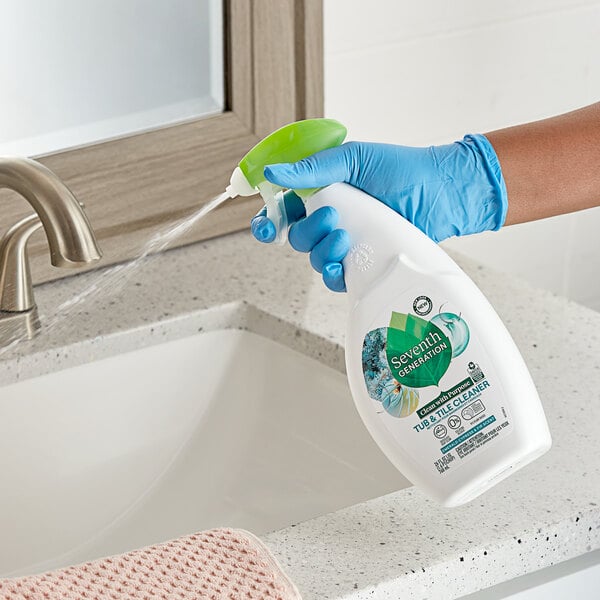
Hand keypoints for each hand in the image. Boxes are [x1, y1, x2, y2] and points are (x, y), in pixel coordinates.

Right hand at [251, 135, 507, 291]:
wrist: (440, 192)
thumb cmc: (400, 169)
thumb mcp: (353, 159)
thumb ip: (312, 168)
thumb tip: (272, 172)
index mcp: (319, 193)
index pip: (282, 209)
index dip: (268, 219)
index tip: (266, 222)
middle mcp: (328, 219)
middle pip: (294, 236)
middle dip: (306, 231)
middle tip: (332, 215)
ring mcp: (344, 243)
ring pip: (312, 257)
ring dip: (322, 249)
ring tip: (346, 234)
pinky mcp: (360, 264)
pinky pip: (334, 278)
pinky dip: (331, 273)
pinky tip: (340, 264)